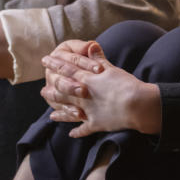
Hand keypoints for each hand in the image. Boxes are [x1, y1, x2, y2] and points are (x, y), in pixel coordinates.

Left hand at [41, 42, 161, 137]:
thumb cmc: (126, 84)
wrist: (137, 104)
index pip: (67, 69)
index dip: (55, 64)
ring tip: (51, 115)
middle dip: (53, 90)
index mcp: (88, 79)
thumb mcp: (113, 68)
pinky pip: (84, 128)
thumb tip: (90, 45)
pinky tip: (72, 134)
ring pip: (70, 110)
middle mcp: (84, 95)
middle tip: (42, 92)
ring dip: (61, 112)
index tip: (45, 60)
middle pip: (64, 91)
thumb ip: (99, 58)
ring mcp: (88, 110)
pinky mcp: (96, 123)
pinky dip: (78, 132)